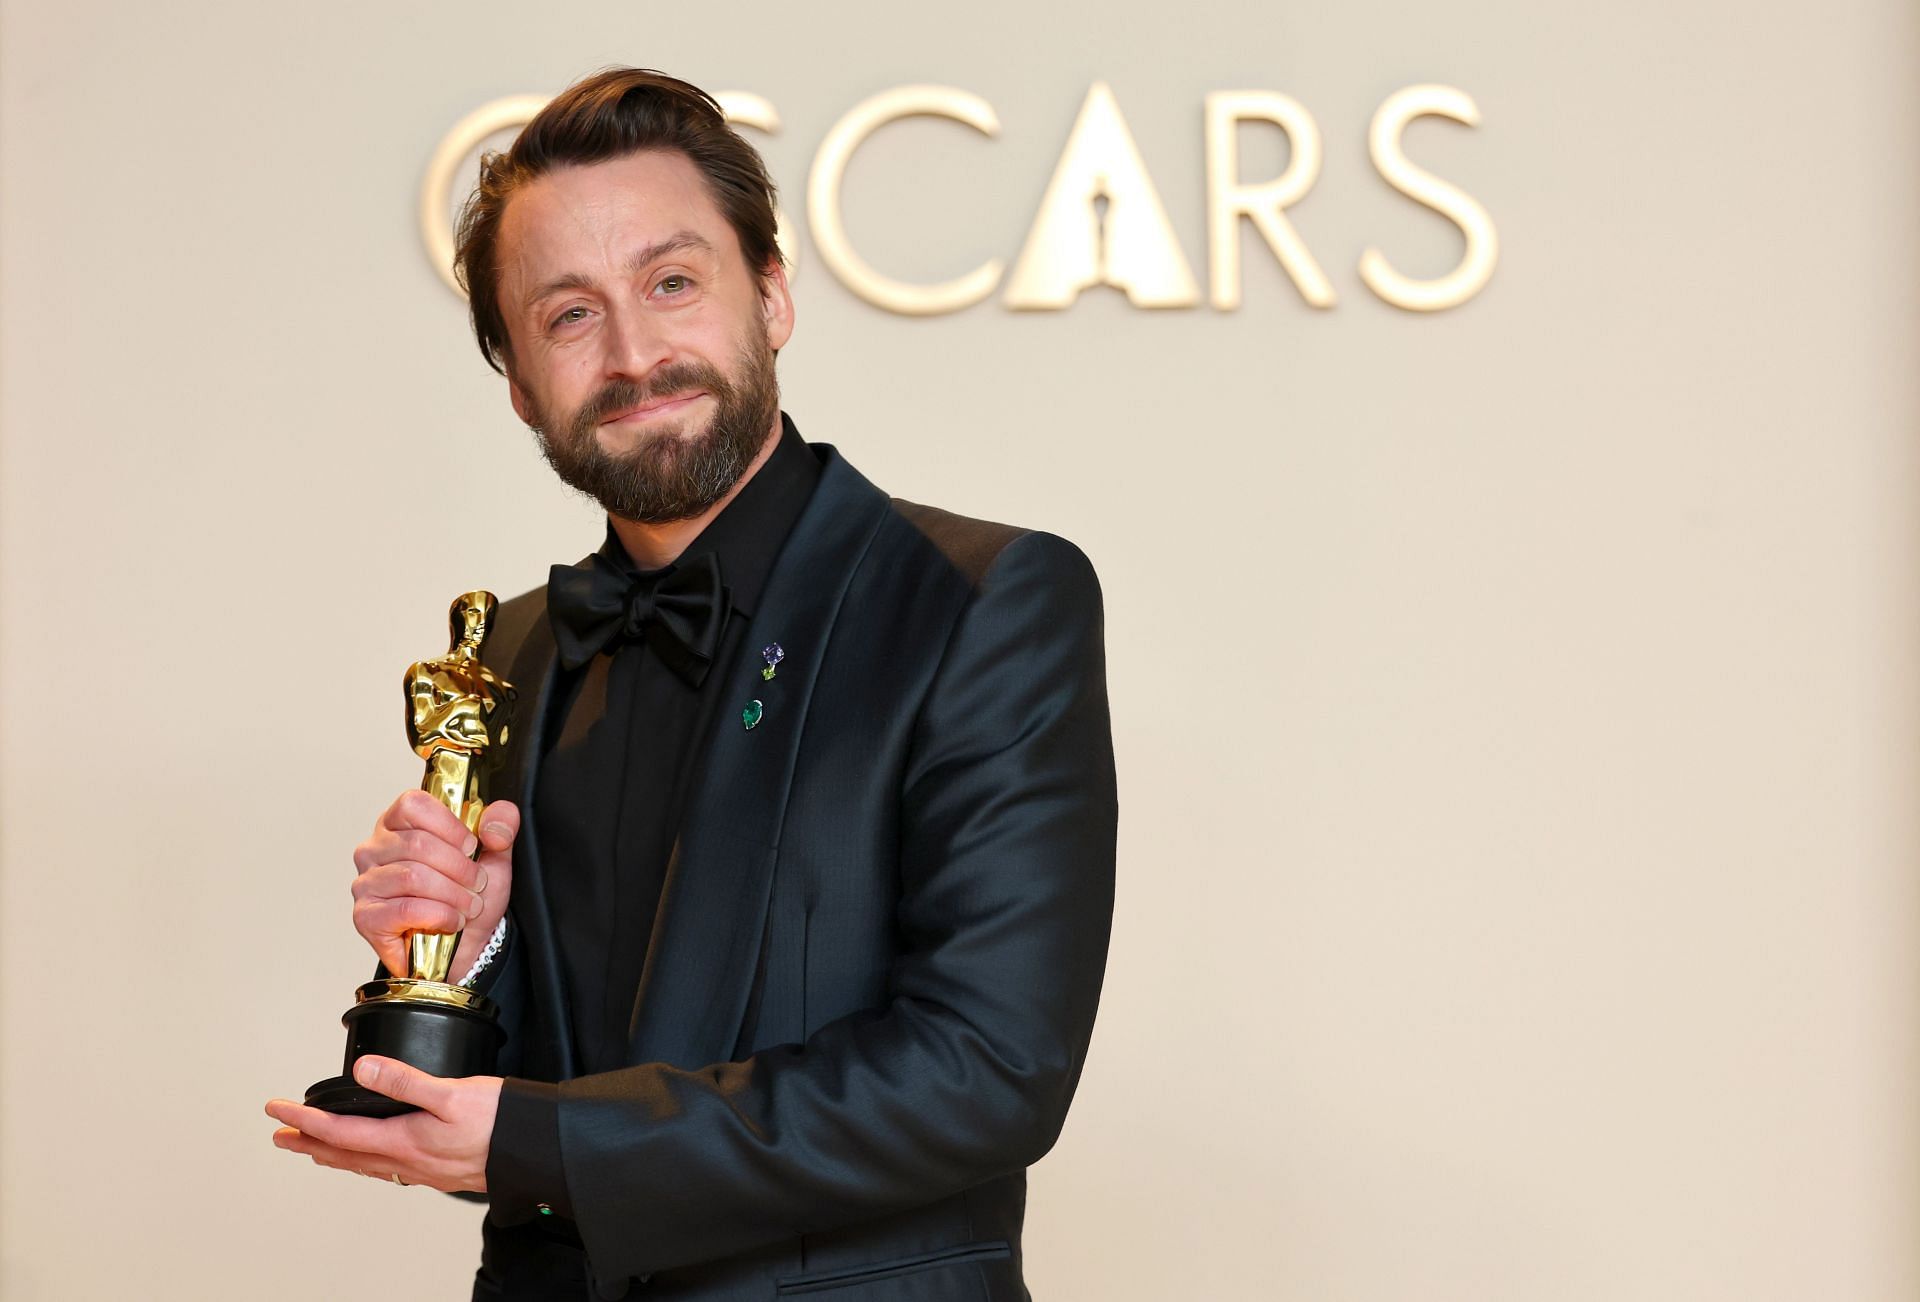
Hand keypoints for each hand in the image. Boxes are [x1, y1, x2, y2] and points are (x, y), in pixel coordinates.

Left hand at [267, 1056, 500, 1192]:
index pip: (340, 1132)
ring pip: (365, 1164)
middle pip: (345, 1154)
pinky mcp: (439, 1170)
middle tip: (280, 1136)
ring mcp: (423, 1170)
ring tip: (315, 1149)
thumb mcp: (451, 1093)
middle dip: (309, 1143)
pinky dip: (365, 1161)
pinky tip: (373, 1158)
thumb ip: (405, 1081)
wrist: (536, 1148)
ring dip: (334, 1154)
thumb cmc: (500, 1121)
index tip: (278, 1109)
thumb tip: (363, 1070)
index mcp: (405, 1141)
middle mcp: (408, 1161)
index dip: (305, 1120)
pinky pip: (388, 1169)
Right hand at [351, 791, 518, 978]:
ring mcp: (366, 882)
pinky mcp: (366, 916)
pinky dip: (439, 916)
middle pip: (417, 843)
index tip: (471, 846)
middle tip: (477, 884)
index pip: (413, 804)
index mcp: (399, 823)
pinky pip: (405, 909)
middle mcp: (374, 849)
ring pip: (412, 876)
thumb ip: (501, 823)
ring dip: (453, 894)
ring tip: (469, 906)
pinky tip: (450, 921)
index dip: (450, 826)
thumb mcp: (495, 852)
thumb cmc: (468, 893)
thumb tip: (493, 826)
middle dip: (460, 868)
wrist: (466, 942)